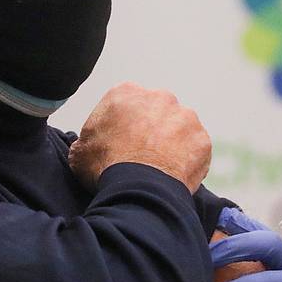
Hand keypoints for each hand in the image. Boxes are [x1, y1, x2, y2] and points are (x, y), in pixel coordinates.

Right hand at [69, 82, 210, 192]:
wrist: (138, 189)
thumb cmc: (105, 168)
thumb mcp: (80, 150)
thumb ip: (88, 139)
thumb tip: (89, 144)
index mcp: (126, 93)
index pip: (127, 104)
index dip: (124, 125)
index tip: (122, 142)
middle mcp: (159, 97)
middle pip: (157, 111)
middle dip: (152, 128)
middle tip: (143, 154)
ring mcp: (185, 117)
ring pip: (179, 127)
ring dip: (173, 142)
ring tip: (160, 167)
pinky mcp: (202, 138)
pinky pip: (195, 148)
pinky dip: (188, 160)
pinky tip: (174, 175)